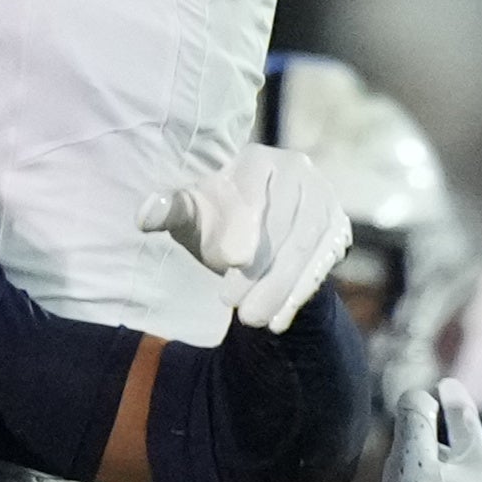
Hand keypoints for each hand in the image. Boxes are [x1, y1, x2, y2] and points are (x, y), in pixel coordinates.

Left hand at [138, 149, 352, 331]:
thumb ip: (169, 211)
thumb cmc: (216, 221)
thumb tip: (145, 214)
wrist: (253, 237)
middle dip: (262, 272)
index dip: (246, 229)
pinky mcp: (336, 228)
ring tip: (254, 320)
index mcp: (260, 159)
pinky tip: (279, 321)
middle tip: (235, 308)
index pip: (258, 196)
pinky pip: (323, 263)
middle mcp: (300, 173)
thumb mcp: (190, 215)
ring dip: (282, 288)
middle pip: (287, 226)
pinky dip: (301, 294)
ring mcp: (324, 200)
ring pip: (308, 248)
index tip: (231, 261)